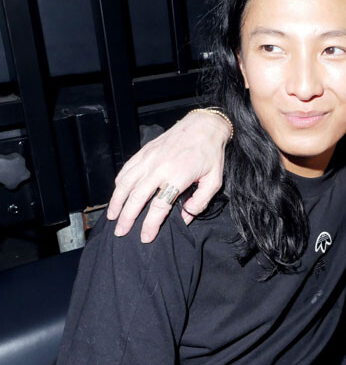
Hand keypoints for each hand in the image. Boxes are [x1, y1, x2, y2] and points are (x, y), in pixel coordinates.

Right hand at [107, 110, 229, 241]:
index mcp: (177, 177)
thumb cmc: (211, 154)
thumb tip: (185, 218)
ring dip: (116, 202)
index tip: (146, 237)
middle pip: (136, 198)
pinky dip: (119, 183)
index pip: (159, 207)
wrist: (203, 126)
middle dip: (127, 218)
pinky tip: (117, 194)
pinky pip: (126, 169)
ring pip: (125, 183)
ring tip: (112, 216)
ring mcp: (148, 159)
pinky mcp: (144, 151)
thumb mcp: (214, 181)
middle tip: (120, 232)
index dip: (151, 224)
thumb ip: (200, 202)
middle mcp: (158, 168)